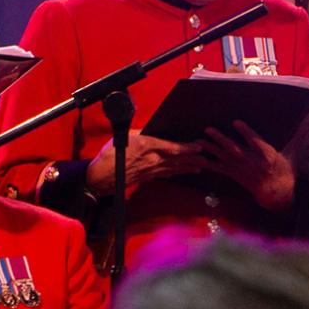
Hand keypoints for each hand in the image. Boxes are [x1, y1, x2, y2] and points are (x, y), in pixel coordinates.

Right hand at [86, 129, 205, 194]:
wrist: (101, 177)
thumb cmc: (110, 156)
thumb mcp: (126, 136)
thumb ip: (141, 133)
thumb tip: (150, 130)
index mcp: (148, 147)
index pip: (173, 147)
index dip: (187, 148)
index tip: (198, 146)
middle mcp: (153, 160)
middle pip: (178, 160)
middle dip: (193, 159)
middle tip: (206, 159)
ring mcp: (151, 171)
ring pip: (174, 168)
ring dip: (188, 168)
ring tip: (200, 167)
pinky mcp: (148, 177)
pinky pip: (166, 174)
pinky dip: (176, 173)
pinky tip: (182, 173)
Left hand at [199, 120, 295, 210]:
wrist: (278, 194)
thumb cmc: (284, 172)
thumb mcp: (291, 156)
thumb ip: (294, 140)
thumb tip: (306, 126)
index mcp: (268, 157)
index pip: (257, 142)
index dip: (246, 132)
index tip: (236, 122)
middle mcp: (253, 164)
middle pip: (235, 150)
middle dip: (221, 139)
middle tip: (209, 129)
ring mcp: (243, 171)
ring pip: (225, 158)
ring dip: (211, 148)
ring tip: (199, 140)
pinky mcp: (235, 176)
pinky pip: (220, 170)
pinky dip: (209, 164)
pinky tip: (199, 158)